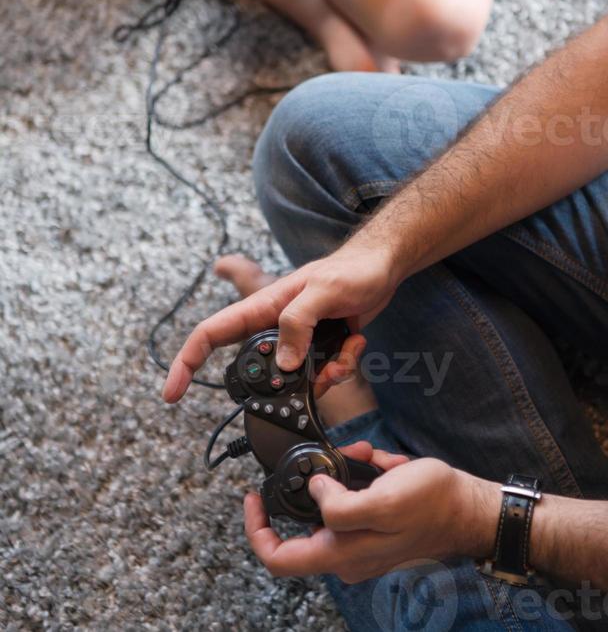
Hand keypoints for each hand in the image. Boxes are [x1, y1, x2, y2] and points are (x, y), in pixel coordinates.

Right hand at [162, 241, 398, 402]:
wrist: (383, 266)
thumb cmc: (352, 269)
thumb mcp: (323, 291)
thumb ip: (298, 323)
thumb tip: (282, 365)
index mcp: (264, 307)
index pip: (211, 333)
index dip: (187, 362)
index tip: (172, 393)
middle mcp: (276, 325)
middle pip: (259, 369)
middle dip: (285, 384)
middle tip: (318, 372)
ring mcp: (298, 339)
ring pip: (295, 379)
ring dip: (323, 375)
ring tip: (346, 349)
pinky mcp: (319, 347)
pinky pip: (321, 374)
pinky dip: (341, 365)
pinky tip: (356, 341)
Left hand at [244, 442, 500, 581]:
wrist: (469, 509)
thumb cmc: (433, 504)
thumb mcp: (384, 499)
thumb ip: (341, 504)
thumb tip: (314, 488)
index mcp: (341, 553)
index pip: (278, 558)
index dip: (257, 529)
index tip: (253, 499)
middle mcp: (347, 555)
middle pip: (303, 526)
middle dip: (312, 486)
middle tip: (325, 462)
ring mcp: (362, 544)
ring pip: (330, 508)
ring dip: (340, 476)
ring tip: (361, 457)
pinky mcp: (376, 528)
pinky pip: (353, 501)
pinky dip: (359, 477)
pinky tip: (376, 462)